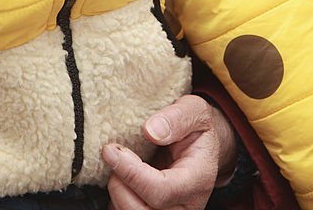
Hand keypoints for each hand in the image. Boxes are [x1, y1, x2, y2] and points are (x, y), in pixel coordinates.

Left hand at [102, 95, 236, 209]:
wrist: (201, 146)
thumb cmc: (197, 128)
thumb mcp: (194, 110)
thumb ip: (176, 118)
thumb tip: (151, 131)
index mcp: (198, 180)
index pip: (161, 190)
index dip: (131, 173)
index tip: (111, 151)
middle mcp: (186, 204)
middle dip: (119, 183)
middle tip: (112, 154)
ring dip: (116, 191)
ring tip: (118, 163)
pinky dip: (118, 198)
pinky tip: (120, 176)